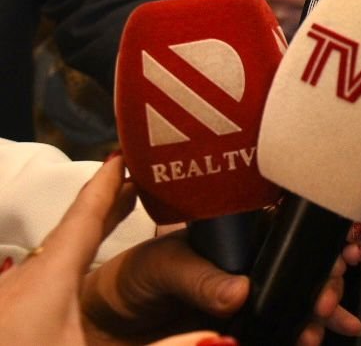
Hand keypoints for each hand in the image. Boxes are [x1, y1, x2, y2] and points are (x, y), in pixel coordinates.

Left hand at [0, 154, 226, 345]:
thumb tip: (220, 338)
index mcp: (49, 279)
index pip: (87, 215)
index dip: (110, 181)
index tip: (128, 150)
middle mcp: (23, 282)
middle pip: (70, 231)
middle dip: (105, 204)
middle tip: (138, 180)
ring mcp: (8, 302)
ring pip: (51, 259)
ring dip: (85, 237)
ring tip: (116, 219)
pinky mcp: (4, 322)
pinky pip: (35, 284)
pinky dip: (66, 267)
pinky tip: (74, 286)